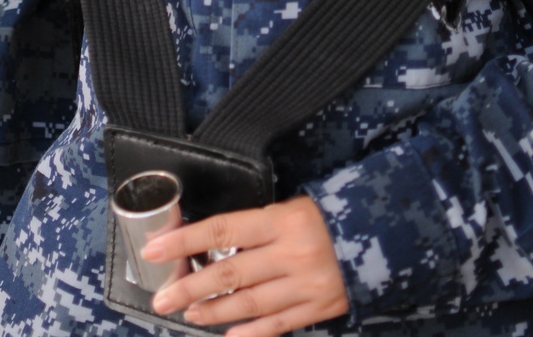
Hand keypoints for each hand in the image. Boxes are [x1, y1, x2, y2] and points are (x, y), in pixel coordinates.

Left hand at [145, 197, 348, 335]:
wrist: (377, 236)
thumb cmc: (322, 218)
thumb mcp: (288, 209)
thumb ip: (254, 229)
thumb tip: (208, 245)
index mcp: (280, 220)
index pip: (222, 229)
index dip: (185, 241)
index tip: (155, 250)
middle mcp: (290, 253)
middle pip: (231, 272)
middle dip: (191, 287)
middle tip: (162, 298)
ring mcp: (305, 285)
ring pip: (250, 303)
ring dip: (215, 311)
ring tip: (189, 312)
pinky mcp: (318, 309)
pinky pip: (278, 324)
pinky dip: (251, 333)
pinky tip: (227, 336)